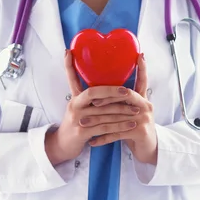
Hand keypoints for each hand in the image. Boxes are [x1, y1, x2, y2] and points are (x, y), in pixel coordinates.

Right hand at [45, 50, 139, 164]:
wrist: (63, 146)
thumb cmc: (76, 125)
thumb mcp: (78, 109)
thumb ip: (88, 99)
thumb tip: (106, 88)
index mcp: (74, 98)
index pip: (72, 78)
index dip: (70, 66)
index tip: (73, 54)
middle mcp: (74, 106)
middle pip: (93, 93)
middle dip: (112, 91)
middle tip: (128, 91)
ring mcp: (77, 119)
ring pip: (103, 112)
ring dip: (122, 111)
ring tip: (137, 110)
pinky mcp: (82, 132)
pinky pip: (104, 127)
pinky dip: (119, 126)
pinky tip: (130, 125)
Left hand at [87, 54, 157, 164]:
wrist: (148, 150)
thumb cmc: (134, 130)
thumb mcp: (130, 114)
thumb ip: (121, 102)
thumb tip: (99, 93)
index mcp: (142, 99)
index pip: (142, 80)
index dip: (142, 68)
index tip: (139, 55)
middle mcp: (145, 106)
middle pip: (124, 95)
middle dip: (105, 97)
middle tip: (90, 100)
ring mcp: (144, 118)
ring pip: (117, 115)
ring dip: (98, 120)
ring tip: (83, 123)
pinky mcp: (140, 131)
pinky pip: (117, 133)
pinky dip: (103, 138)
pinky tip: (92, 141)